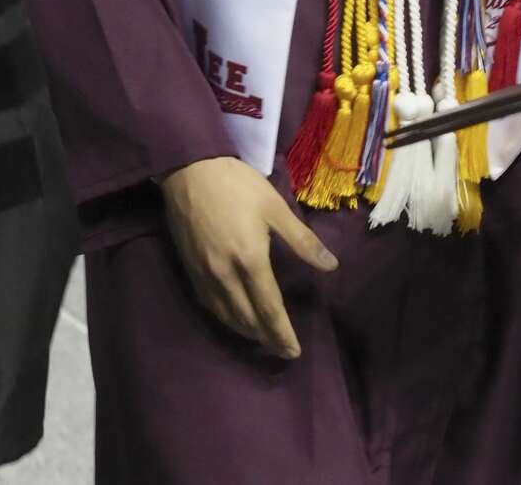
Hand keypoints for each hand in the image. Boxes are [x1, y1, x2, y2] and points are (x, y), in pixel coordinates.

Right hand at [158, 157, 337, 359]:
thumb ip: (302, 240)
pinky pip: (209, 305)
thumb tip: (331, 265)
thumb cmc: (237, 185)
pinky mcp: (190, 269)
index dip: (282, 334)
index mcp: (250, 261)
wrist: (189, 170)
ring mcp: (204, 275)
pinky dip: (225, 318)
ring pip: (226, 317)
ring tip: (262, 339)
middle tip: (282, 350)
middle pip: (247, 320)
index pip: (269, 310)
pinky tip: (233, 317)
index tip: (294, 351)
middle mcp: (225, 275)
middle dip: (266, 339)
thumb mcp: (275, 207)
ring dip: (246, 333)